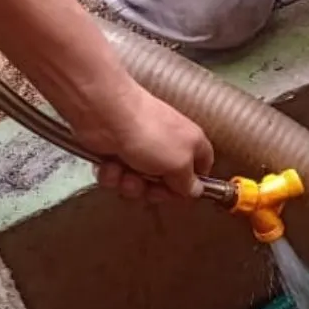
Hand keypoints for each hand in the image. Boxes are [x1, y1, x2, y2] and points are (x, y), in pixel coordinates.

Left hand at [71, 82, 213, 202]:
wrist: (106, 114)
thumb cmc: (149, 133)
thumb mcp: (180, 164)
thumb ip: (188, 183)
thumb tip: (194, 190)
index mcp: (191, 144)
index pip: (202, 168)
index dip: (192, 185)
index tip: (180, 194)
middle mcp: (167, 146)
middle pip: (167, 183)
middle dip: (154, 191)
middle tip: (149, 189)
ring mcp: (140, 149)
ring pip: (139, 183)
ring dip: (130, 184)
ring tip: (125, 172)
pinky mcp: (115, 152)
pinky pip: (117, 176)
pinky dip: (112, 175)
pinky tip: (110, 164)